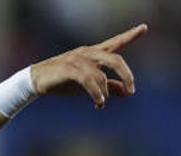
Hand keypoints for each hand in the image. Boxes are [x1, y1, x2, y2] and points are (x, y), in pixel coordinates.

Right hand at [31, 24, 147, 108]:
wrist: (35, 82)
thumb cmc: (62, 81)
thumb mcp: (88, 84)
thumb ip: (109, 86)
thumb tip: (128, 92)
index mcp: (93, 53)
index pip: (116, 42)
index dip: (130, 35)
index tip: (144, 27)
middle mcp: (87, 53)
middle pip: (115, 60)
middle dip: (126, 75)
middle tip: (132, 91)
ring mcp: (77, 60)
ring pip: (101, 76)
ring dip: (104, 93)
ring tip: (101, 103)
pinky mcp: (69, 69)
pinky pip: (88, 81)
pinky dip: (96, 94)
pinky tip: (98, 103)